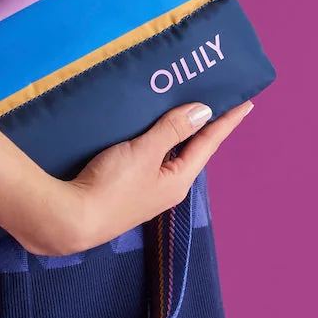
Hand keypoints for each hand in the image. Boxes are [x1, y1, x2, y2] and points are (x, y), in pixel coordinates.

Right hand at [44, 100, 255, 255]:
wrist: (72, 219)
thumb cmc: (111, 186)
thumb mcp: (144, 152)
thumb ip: (172, 130)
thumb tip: (203, 112)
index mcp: (178, 180)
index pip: (208, 144)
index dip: (226, 122)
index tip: (246, 103)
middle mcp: (167, 187)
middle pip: (192, 149)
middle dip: (203, 125)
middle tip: (215, 98)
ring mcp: (147, 189)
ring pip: (169, 153)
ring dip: (178, 131)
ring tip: (184, 107)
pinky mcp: (127, 187)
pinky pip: (150, 156)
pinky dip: (156, 139)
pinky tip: (148, 129)